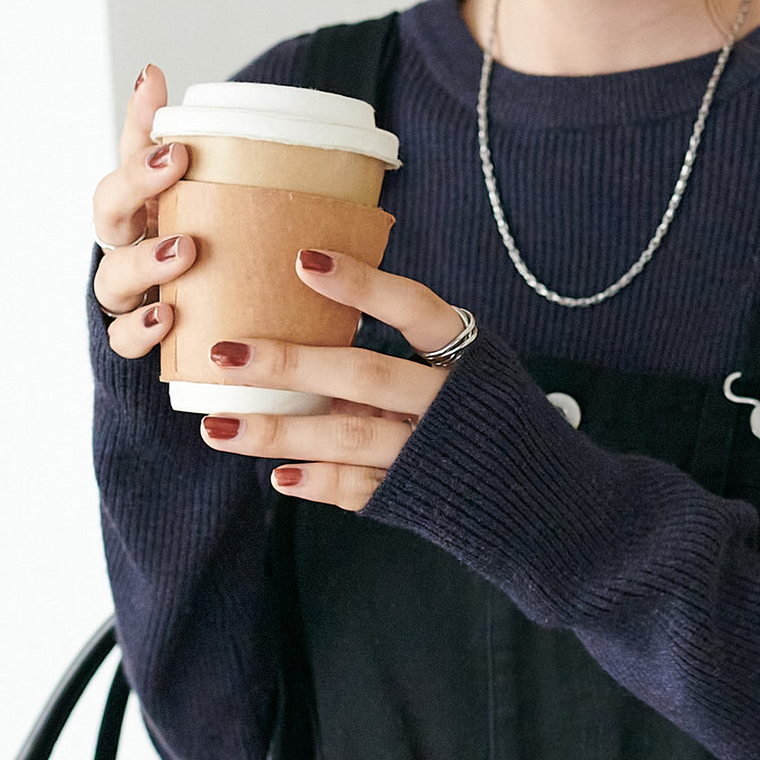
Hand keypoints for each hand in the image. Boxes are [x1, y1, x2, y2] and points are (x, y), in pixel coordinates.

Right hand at [91, 65, 196, 357]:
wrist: (207, 333)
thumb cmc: (210, 255)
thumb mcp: (217, 205)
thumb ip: (211, 155)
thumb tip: (167, 77)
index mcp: (145, 205)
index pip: (129, 158)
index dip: (142, 129)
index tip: (176, 110)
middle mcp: (127, 243)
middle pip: (109, 208)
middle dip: (137, 183)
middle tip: (177, 163)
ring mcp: (127, 291)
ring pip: (113, 273)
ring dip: (146, 259)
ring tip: (185, 249)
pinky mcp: (133, 337)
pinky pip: (124, 336)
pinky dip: (140, 328)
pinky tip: (167, 317)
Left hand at [196, 247, 471, 511]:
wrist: (541, 499)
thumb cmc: (485, 419)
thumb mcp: (468, 374)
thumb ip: (403, 356)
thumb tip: (306, 318)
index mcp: (469, 359)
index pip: (417, 311)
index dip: (366, 286)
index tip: (304, 261)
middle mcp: (453, 404)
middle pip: (368, 376)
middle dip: (292, 364)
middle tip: (225, 354)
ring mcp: (434, 452)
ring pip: (351, 437)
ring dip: (281, 432)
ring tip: (219, 428)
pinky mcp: (418, 495)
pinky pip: (363, 488)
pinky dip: (321, 483)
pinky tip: (280, 477)